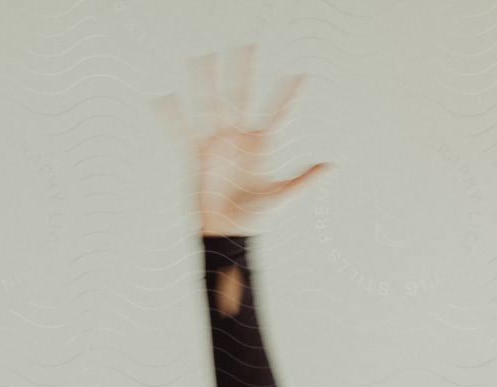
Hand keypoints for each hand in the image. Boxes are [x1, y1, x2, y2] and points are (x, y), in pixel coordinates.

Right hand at [150, 43, 333, 235]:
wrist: (229, 230)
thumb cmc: (256, 215)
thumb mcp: (284, 194)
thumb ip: (305, 179)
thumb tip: (331, 166)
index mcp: (263, 145)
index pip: (280, 114)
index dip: (290, 96)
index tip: (303, 77)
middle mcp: (241, 139)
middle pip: (244, 98)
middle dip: (246, 73)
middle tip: (250, 47)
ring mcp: (220, 144)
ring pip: (213, 105)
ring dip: (208, 82)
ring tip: (205, 58)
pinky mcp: (201, 154)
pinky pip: (184, 131)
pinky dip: (173, 116)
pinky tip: (165, 98)